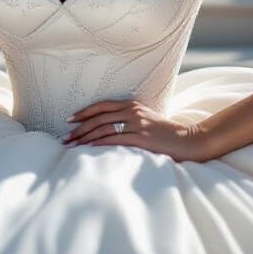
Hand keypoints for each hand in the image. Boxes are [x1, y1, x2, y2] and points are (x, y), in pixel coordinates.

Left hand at [61, 99, 210, 161]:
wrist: (188, 140)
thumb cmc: (166, 133)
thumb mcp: (146, 120)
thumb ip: (130, 120)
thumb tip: (109, 129)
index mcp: (132, 105)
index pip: (102, 106)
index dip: (84, 112)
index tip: (69, 120)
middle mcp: (132, 111)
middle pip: (98, 117)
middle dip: (79, 128)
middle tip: (65, 137)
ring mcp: (136, 124)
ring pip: (103, 129)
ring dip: (84, 138)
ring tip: (71, 146)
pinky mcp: (140, 137)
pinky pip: (114, 139)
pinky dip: (98, 143)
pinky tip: (88, 148)